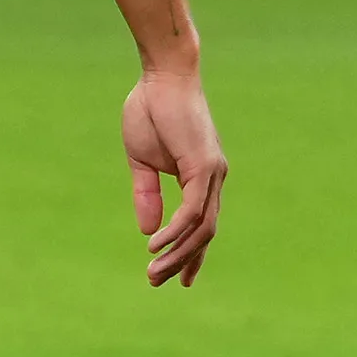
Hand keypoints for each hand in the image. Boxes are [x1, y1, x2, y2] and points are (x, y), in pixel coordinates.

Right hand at [123, 56, 226, 285]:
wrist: (161, 76)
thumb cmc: (152, 111)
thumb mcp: (143, 162)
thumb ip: (147, 196)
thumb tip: (149, 231)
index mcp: (202, 177)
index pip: (203, 225)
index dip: (191, 253)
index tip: (178, 278)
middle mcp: (214, 178)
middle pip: (205, 233)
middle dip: (182, 261)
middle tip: (157, 281)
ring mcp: (212, 173)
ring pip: (202, 227)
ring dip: (177, 253)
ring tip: (153, 271)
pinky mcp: (204, 165)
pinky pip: (193, 210)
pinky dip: (176, 230)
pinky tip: (156, 244)